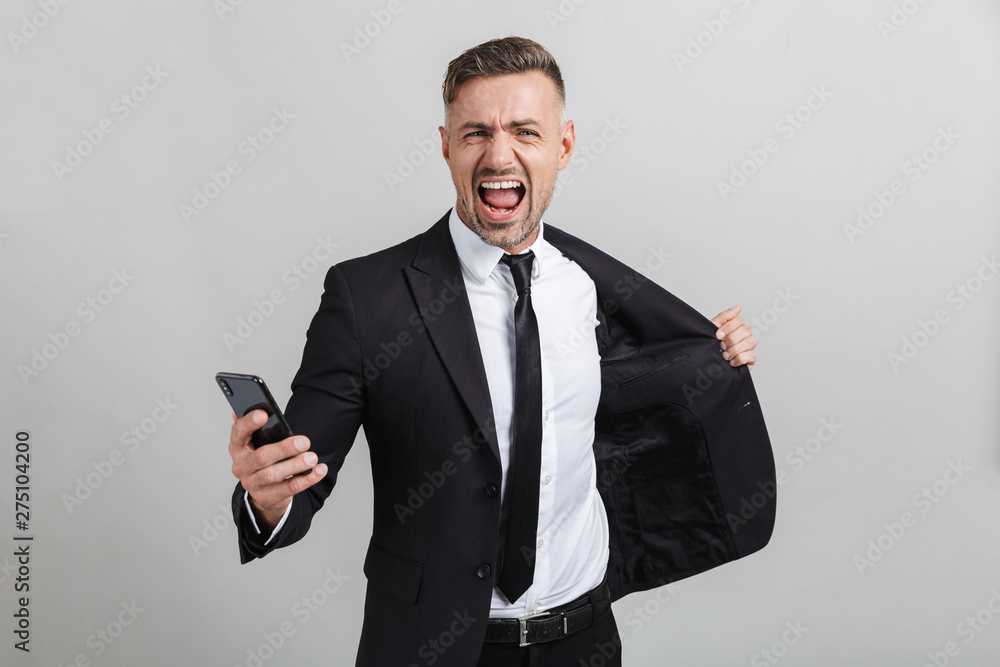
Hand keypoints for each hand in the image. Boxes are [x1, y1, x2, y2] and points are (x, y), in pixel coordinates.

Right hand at [228, 410, 327, 533]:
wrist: (264, 490)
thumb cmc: (262, 459)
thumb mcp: (256, 442)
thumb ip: (254, 426)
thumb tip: (247, 407)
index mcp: (238, 447)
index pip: (238, 433)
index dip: (249, 423)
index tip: (264, 414)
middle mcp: (241, 467)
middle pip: (261, 457)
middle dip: (284, 448)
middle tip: (305, 442)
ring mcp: (253, 484)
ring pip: (273, 475)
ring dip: (296, 465)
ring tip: (312, 457)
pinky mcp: (268, 497)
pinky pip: (289, 488)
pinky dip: (307, 479)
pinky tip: (319, 470)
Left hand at [711, 305, 755, 369]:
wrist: (705, 364)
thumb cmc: (710, 345)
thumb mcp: (712, 329)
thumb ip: (724, 317)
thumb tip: (738, 307)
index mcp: (735, 327)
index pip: (739, 320)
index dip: (728, 327)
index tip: (718, 335)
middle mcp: (744, 336)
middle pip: (746, 329)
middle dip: (731, 339)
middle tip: (721, 346)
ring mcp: (748, 347)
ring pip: (751, 341)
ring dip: (735, 349)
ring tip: (725, 355)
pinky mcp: (750, 360)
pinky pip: (751, 355)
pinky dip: (739, 359)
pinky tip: (731, 362)